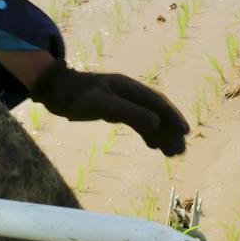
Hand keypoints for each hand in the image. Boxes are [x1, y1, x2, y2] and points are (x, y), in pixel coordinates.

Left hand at [29, 59, 189, 155]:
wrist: (54, 90)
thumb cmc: (75, 96)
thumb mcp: (101, 104)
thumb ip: (129, 112)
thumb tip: (156, 124)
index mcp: (128, 87)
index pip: (156, 102)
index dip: (172, 117)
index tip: (185, 132)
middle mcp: (129, 92)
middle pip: (155, 111)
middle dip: (169, 130)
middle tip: (180, 152)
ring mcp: (122, 100)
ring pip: (148, 118)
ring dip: (161, 134)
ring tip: (172, 153)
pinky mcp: (114, 108)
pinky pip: (137, 121)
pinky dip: (147, 133)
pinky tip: (153, 145)